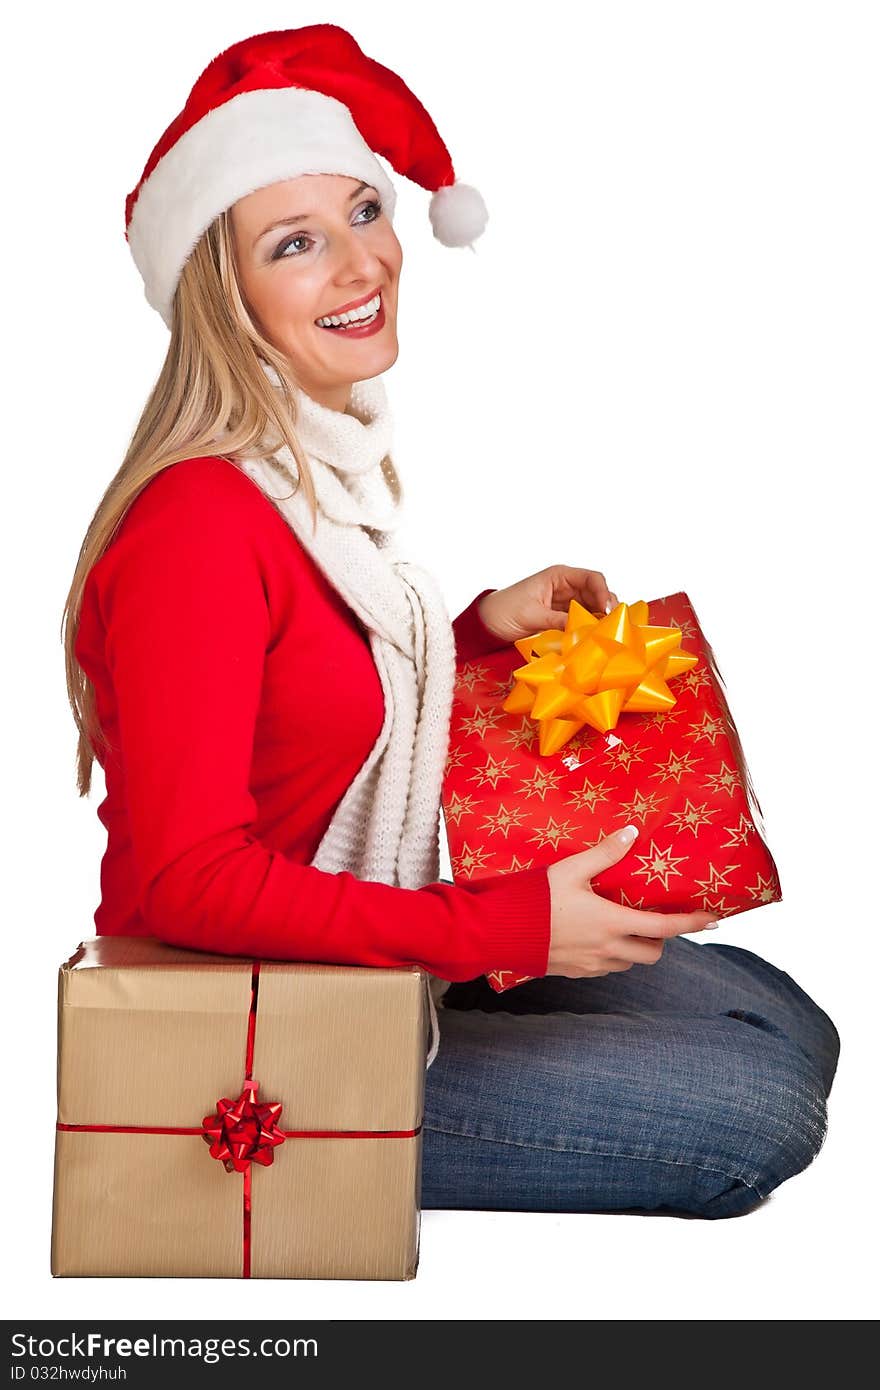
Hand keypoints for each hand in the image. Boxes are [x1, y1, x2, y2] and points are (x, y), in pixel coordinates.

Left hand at [478, 565, 619, 644]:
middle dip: (606, 608)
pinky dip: (589, 628)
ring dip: (600, 619)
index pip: (592, 578)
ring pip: (592, 608)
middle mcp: (566, 587)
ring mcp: (566, 603)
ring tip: (605, 633)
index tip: (607, 610)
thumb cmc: (505, 610)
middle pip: (597, 594)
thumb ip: (558, 621)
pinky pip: (582, 621)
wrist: (488, 623)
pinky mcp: (563, 618)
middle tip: (612, 625)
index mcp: (559, 576)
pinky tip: (593, 637)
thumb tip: (581, 630)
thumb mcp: (533, 615)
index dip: (603, 592)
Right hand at [545, 826, 718, 977]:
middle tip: (654, 919)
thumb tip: (631, 833)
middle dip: (661, 938)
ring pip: (630, 963)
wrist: (499, 933)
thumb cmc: (535, 899)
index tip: (713, 920)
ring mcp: (592, 965)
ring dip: (636, 948)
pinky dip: (613, 955)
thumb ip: (604, 853)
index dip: (692, 924)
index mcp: (611, 923)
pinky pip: (606, 968)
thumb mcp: (570, 869)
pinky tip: (597, 937)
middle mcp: (607, 949)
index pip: (664, 928)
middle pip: (653, 952)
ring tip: (624, 926)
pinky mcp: (576, 972)